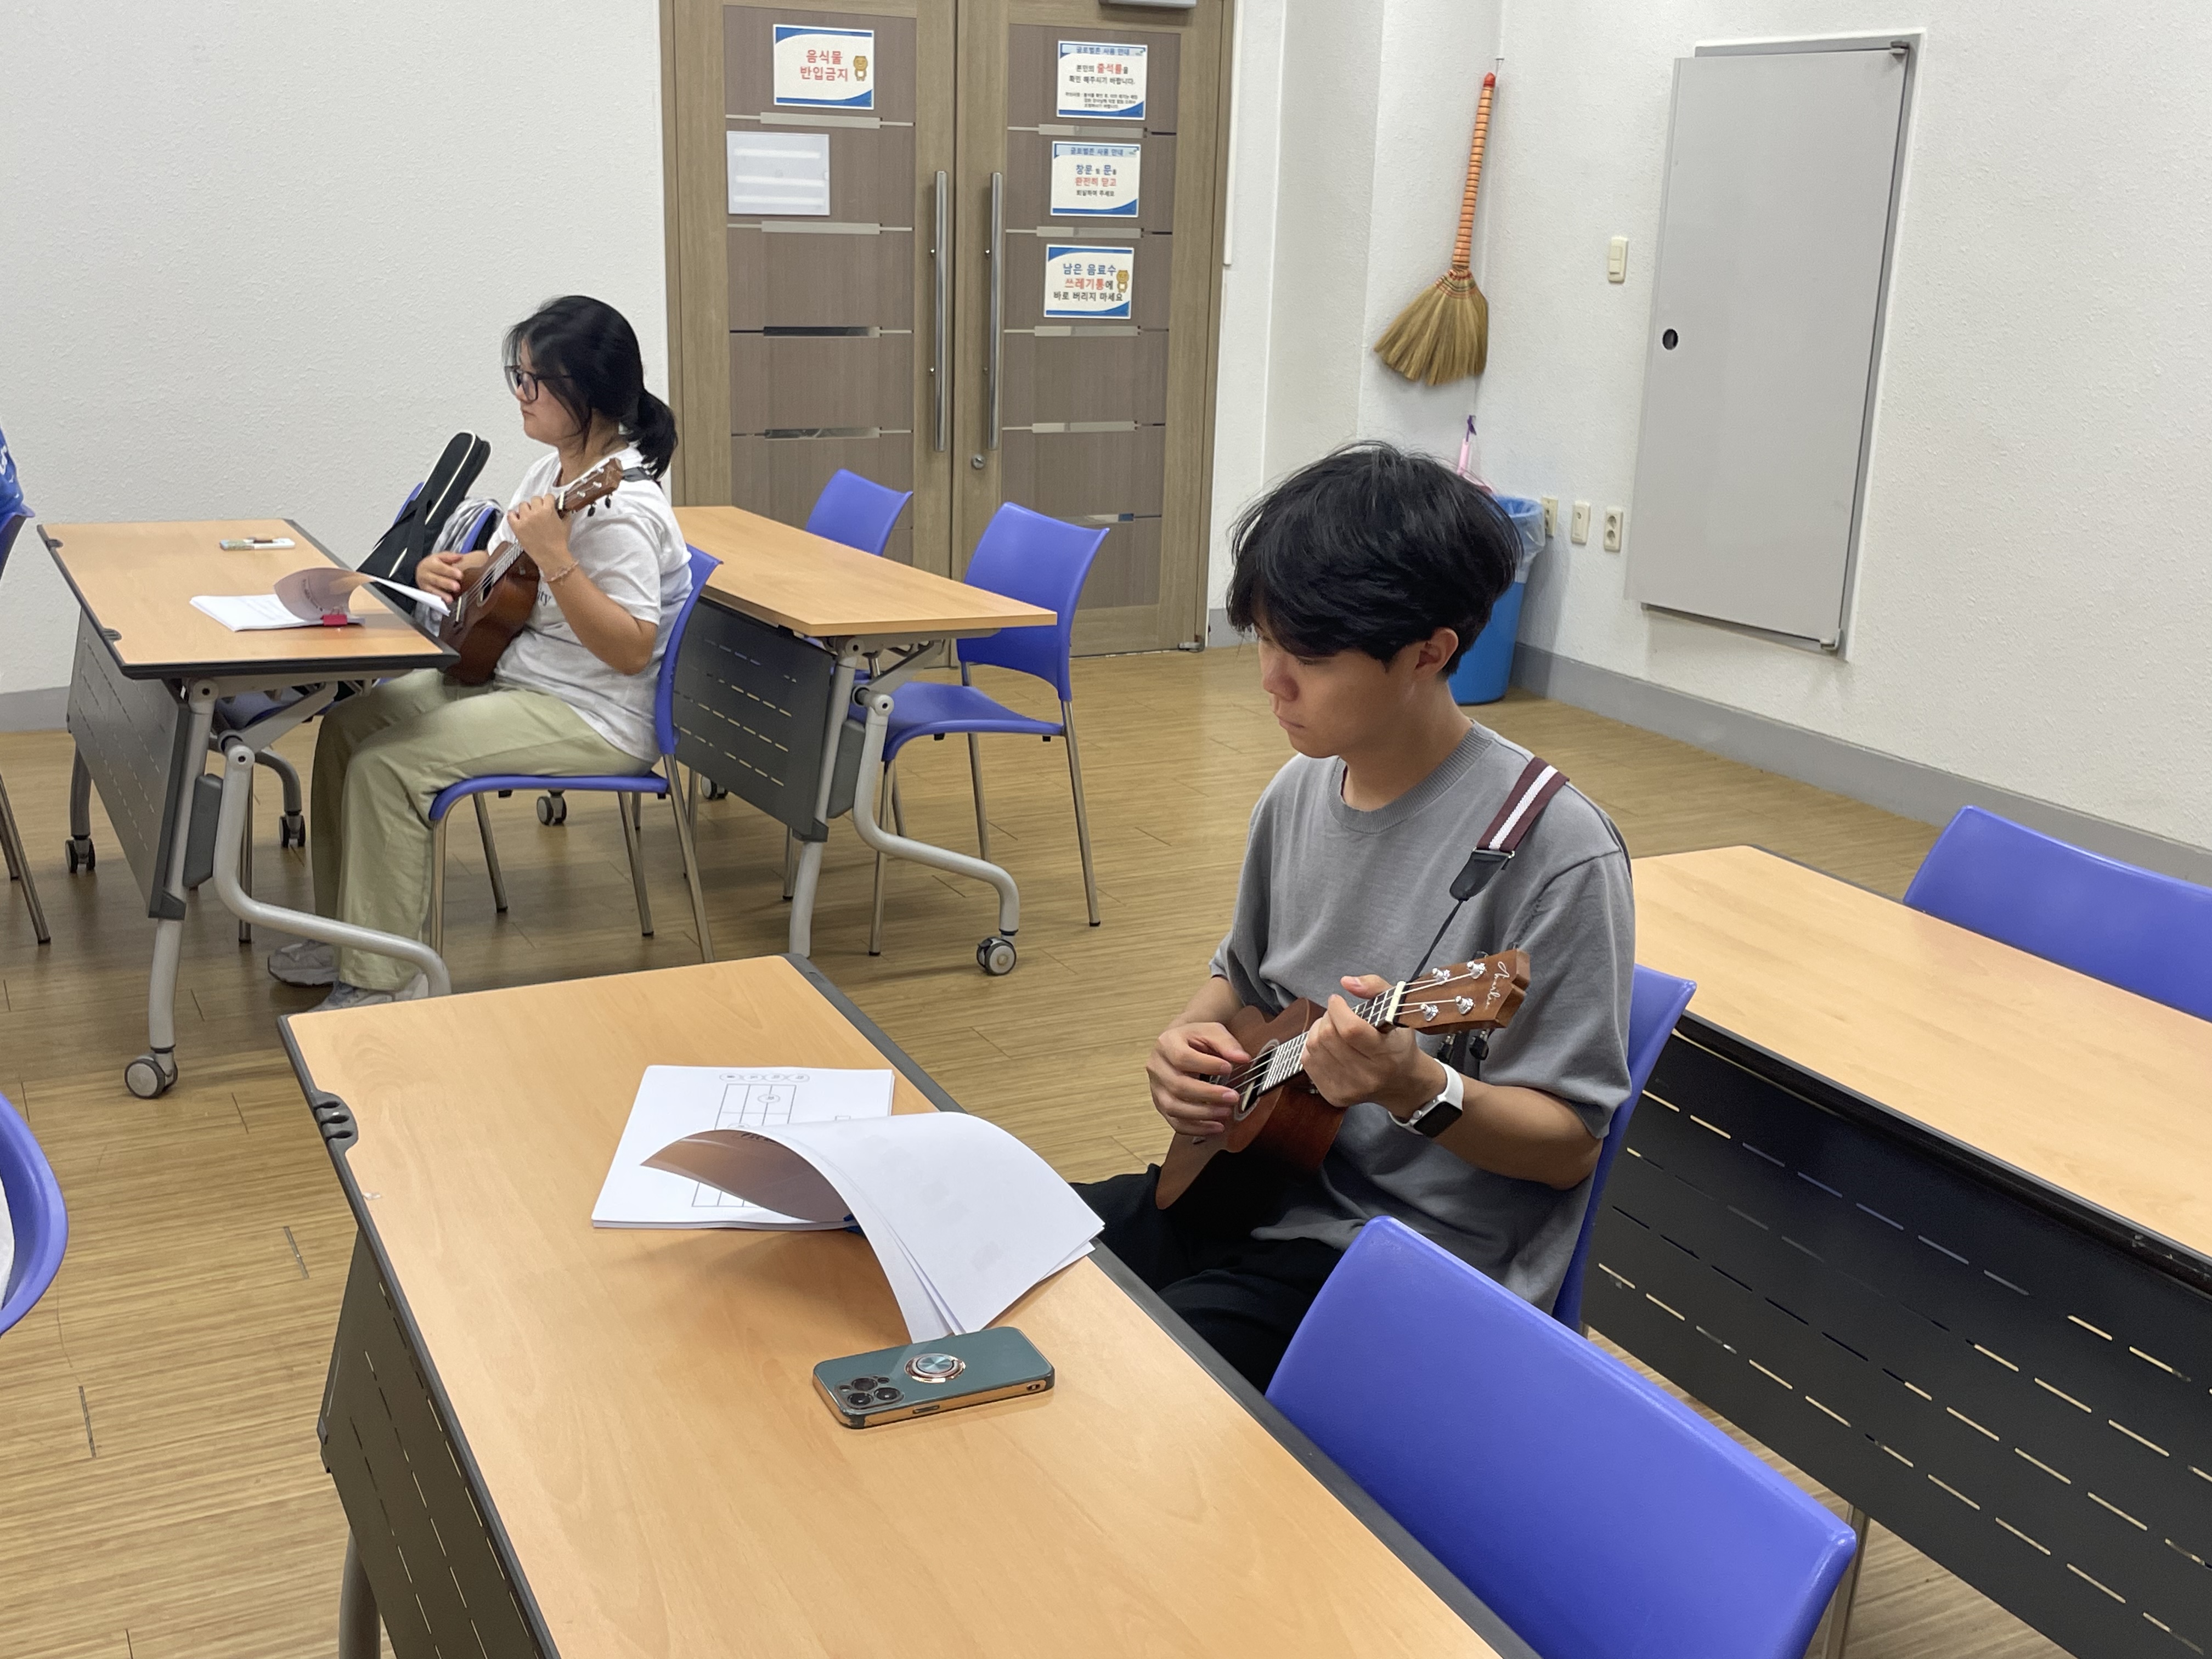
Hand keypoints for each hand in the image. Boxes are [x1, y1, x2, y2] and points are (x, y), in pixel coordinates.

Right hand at [415, 549, 481, 599]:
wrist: (421, 571)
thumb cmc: (433, 564)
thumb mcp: (440, 557)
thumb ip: (450, 557)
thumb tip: (460, 557)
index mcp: (430, 563)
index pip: (440, 567)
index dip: (450, 571)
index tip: (460, 574)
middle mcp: (425, 574)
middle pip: (436, 579)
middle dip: (447, 584)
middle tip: (457, 586)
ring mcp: (424, 584)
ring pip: (432, 590)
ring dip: (442, 594)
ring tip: (450, 598)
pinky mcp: (425, 592)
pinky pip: (431, 597)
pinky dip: (438, 600)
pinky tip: (445, 602)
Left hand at [508, 492, 571, 566]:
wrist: (551, 557)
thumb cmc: (559, 543)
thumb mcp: (566, 526)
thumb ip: (565, 515)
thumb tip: (563, 510)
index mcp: (548, 510)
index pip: (547, 497)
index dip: (549, 501)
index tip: (549, 505)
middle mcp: (535, 512)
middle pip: (534, 499)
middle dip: (538, 504)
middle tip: (539, 512)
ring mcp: (525, 519)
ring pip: (522, 505)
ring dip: (526, 509)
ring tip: (529, 516)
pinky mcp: (517, 527)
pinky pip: (511, 515)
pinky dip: (513, 515)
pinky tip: (517, 517)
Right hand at [1146, 1021, 1251, 1139]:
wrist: (1180, 1045)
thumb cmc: (1195, 1039)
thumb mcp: (1211, 1031)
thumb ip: (1227, 1043)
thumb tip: (1242, 1058)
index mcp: (1167, 1044)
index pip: (1182, 1058)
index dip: (1206, 1065)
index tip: (1229, 1068)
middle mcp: (1157, 1067)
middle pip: (1178, 1086)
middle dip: (1208, 1095)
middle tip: (1233, 1097)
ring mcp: (1157, 1089)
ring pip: (1174, 1107)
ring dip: (1202, 1114)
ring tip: (1226, 1112)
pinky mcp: (1161, 1105)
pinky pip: (1175, 1123)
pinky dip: (1197, 1128)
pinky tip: (1216, 1127)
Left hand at [1302, 974, 1444, 1118]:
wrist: (1401, 1082)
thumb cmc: (1398, 1043)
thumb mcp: (1398, 1009)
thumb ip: (1375, 987)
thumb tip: (1346, 982)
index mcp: (1387, 1054)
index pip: (1351, 1029)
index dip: (1337, 1009)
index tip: (1337, 1001)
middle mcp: (1368, 1076)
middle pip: (1328, 1037)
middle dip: (1327, 1017)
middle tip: (1335, 1013)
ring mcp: (1349, 1088)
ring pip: (1314, 1047)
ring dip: (1318, 1030)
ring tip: (1331, 1027)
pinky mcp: (1334, 1095)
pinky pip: (1307, 1062)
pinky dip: (1312, 1046)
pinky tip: (1326, 1044)